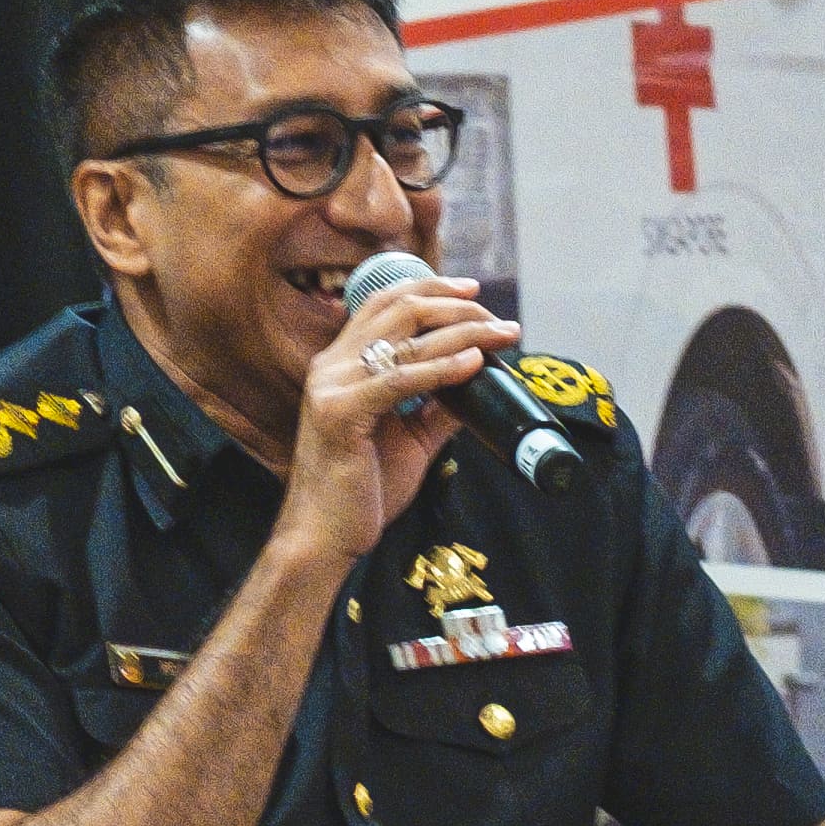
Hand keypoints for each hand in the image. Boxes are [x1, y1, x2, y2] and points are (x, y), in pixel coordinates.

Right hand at [278, 274, 512, 570]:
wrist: (324, 537)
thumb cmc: (360, 491)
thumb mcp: (409, 439)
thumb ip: (437, 407)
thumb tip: (479, 381)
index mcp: (339, 365)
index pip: (382, 303)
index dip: (429, 288)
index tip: (473, 293)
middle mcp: (331, 366)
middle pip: (398, 309)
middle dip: (455, 306)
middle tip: (497, 319)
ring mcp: (331, 387)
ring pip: (405, 338)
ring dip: (462, 332)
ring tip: (500, 335)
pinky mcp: (339, 414)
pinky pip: (399, 380)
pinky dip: (441, 368)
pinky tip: (473, 363)